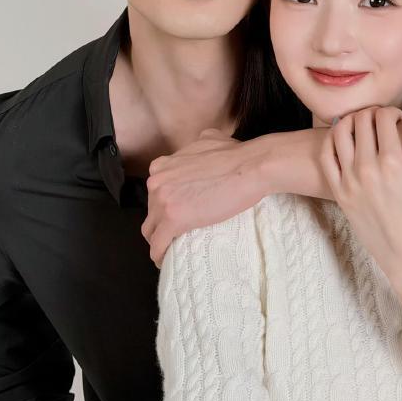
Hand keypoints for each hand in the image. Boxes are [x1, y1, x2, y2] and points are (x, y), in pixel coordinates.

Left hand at [142, 129, 269, 266]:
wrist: (250, 167)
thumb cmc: (237, 154)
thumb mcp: (210, 139)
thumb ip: (200, 143)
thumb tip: (206, 142)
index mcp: (163, 165)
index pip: (155, 191)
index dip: (165, 203)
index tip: (177, 211)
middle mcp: (157, 181)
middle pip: (151, 210)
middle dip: (162, 221)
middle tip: (180, 230)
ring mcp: (163, 201)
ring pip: (151, 230)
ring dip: (160, 239)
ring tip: (173, 247)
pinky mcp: (174, 219)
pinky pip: (158, 245)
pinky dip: (160, 255)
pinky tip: (166, 261)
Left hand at [319, 107, 401, 281]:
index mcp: (393, 163)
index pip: (383, 118)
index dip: (392, 112)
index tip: (398, 119)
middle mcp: (367, 168)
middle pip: (361, 121)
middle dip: (373, 113)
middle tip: (381, 121)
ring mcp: (349, 180)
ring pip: (340, 133)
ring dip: (351, 121)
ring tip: (361, 124)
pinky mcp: (338, 192)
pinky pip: (326, 156)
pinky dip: (331, 140)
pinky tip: (341, 137)